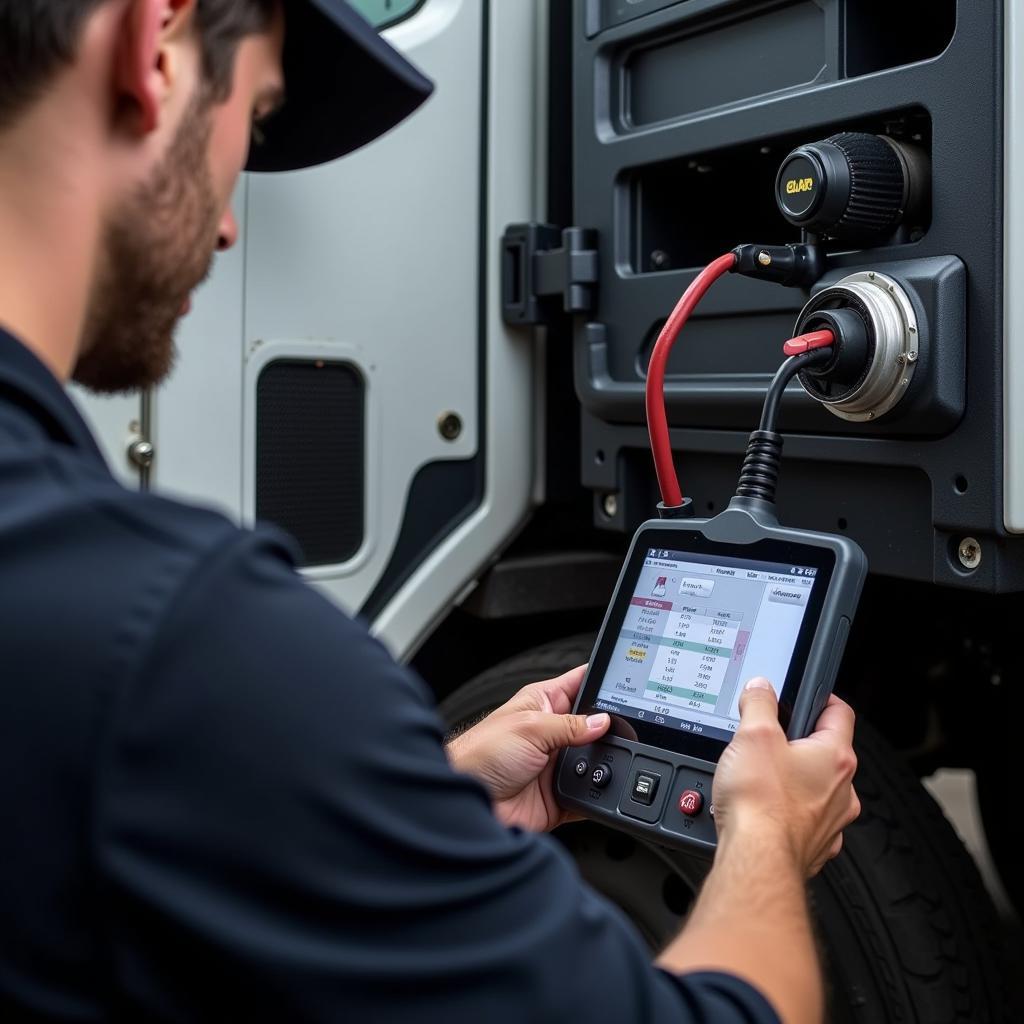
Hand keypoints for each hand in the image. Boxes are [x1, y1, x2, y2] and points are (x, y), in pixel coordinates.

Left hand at [446, 666, 610, 831]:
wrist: (468, 801)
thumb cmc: (481, 754)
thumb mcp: (530, 727)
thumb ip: (570, 725)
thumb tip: (602, 721)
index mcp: (543, 703)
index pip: (579, 683)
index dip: (601, 680)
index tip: (626, 679)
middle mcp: (552, 732)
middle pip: (594, 725)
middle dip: (609, 728)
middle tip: (626, 729)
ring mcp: (557, 764)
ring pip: (596, 760)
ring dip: (604, 762)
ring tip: (611, 761)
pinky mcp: (559, 794)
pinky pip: (589, 793)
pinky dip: (598, 793)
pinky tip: (603, 789)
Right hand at [712, 678, 859, 876]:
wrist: (756, 858)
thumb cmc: (761, 803)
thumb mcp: (753, 735)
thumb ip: (759, 704)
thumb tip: (761, 689)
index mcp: (836, 757)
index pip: (840, 712)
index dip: (821, 698)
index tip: (805, 695)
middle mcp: (842, 791)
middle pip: (826, 752)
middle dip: (798, 743)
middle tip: (768, 739)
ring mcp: (831, 822)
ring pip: (817, 789)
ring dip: (793, 780)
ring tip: (760, 778)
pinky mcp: (815, 846)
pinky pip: (805, 819)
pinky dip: (787, 812)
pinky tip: (762, 809)